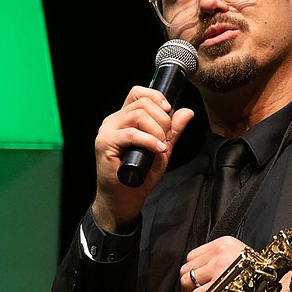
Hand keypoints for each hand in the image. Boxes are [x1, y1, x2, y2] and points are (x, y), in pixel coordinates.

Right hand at [91, 86, 193, 232]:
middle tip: (165, 139)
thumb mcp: (162, 150)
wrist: (124, 198)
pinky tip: (157, 150)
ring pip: (138, 115)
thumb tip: (187, 111)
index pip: (138, 93)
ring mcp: (108, 131)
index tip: (169, 110)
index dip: (156, 97)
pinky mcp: (105, 143)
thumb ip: (173, 131)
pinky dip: (148, 140)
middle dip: (162, 119)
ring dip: (156, 131)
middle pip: (142, 103)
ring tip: (160, 147)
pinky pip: (131, 133)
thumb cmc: (139, 177)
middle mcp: (114, 121)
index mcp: (125, 118)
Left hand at [179, 237, 291, 291]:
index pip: (193, 255)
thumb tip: (198, 272)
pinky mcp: (218, 286)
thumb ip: (219, 259)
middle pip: (187, 268)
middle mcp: (220, 253)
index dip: (194, 271)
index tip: (198, 281)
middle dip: (189, 284)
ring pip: (188, 281)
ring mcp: (218, 269)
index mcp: (224, 243)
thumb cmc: (261, 279)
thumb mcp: (241, 258)